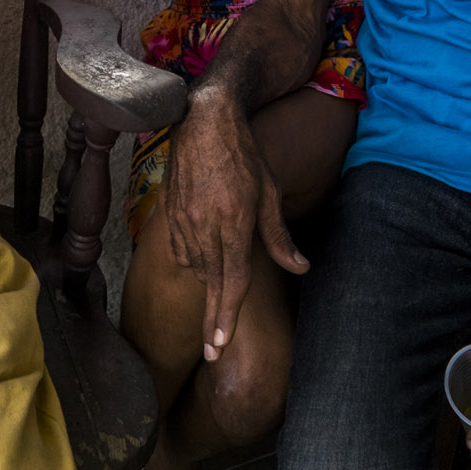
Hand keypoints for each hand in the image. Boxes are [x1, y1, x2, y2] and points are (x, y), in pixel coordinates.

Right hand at [161, 98, 306, 361]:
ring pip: (197, 270)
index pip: (232, 282)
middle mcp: (206, 227)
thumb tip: (301, 267)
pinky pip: (181, 253)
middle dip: (215, 314)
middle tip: (213, 348)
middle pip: (212, 283)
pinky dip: (194, 260)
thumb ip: (280, 237)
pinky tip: (204, 251)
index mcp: (234, 223)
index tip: (217, 348)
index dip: (225, 318)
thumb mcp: (270, 193)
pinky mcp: (169, 216)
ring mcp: (183, 222)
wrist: (202, 121)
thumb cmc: (243, 155)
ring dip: (208, 281)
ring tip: (219, 274)